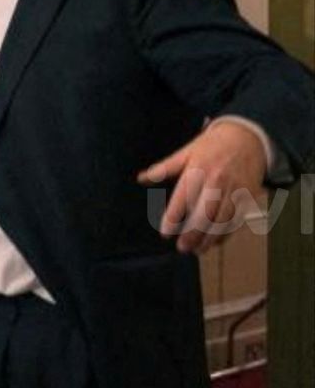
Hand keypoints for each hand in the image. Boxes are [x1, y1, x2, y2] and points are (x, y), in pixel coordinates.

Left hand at [138, 119, 267, 253]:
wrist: (247, 137)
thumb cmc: (211, 146)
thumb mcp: (186, 152)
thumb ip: (164, 168)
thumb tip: (141, 178)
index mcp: (197, 171)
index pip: (183, 199)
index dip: (173, 218)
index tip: (165, 233)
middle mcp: (216, 182)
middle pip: (204, 214)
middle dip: (192, 234)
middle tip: (181, 248)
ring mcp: (234, 190)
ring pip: (222, 220)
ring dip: (210, 238)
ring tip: (197, 250)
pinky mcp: (247, 195)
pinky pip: (237, 218)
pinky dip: (226, 233)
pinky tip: (216, 242)